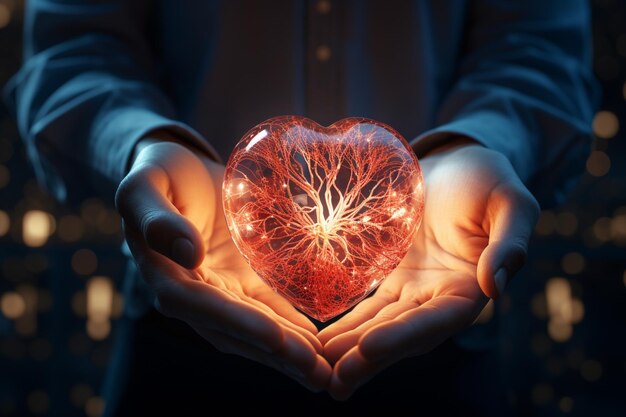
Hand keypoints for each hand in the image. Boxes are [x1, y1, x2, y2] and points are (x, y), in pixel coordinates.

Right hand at [115, 138, 330, 389]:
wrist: (180, 172)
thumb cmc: (158, 174)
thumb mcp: (144, 186)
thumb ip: (155, 217)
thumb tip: (187, 253)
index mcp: (164, 274)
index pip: (199, 306)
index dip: (236, 323)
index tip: (275, 337)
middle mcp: (193, 294)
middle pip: (233, 331)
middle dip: (274, 352)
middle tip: (315, 370)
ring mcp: (221, 292)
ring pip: (254, 330)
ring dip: (288, 353)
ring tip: (325, 370)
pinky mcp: (243, 283)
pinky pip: (269, 310)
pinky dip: (292, 330)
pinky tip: (320, 344)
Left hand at [317, 142, 539, 398]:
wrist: (459, 167)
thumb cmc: (489, 180)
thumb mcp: (510, 203)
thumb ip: (509, 242)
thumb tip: (494, 286)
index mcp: (471, 289)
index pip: (437, 321)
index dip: (404, 336)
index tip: (368, 348)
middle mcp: (441, 299)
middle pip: (403, 334)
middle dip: (369, 358)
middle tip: (333, 381)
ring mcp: (415, 291)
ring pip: (381, 325)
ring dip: (351, 349)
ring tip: (318, 369)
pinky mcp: (394, 278)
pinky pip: (369, 305)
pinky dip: (347, 324)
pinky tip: (320, 341)